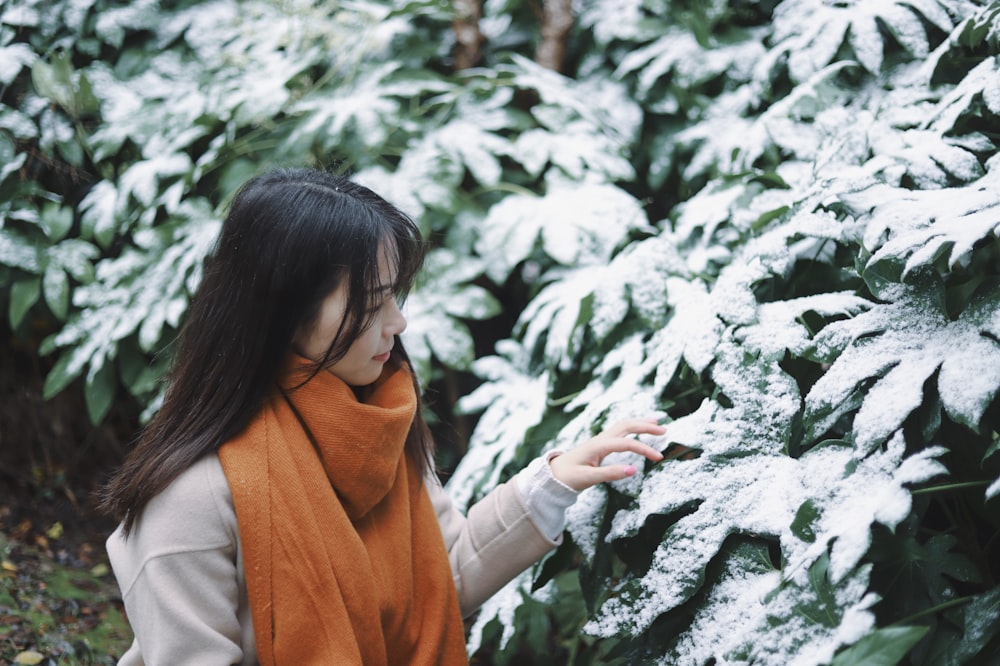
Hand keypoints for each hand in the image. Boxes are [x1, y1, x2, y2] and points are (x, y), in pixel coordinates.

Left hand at [548, 418, 666, 490]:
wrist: (554, 473)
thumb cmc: (569, 477)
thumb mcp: (588, 478)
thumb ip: (610, 474)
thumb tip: (633, 470)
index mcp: (598, 446)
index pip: (626, 443)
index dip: (644, 449)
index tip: (659, 458)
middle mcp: (600, 439)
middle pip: (626, 425)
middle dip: (645, 426)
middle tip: (664, 430)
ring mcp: (600, 440)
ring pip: (623, 426)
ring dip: (640, 423)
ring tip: (657, 424)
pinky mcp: (601, 444)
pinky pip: (619, 431)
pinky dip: (633, 428)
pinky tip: (640, 429)